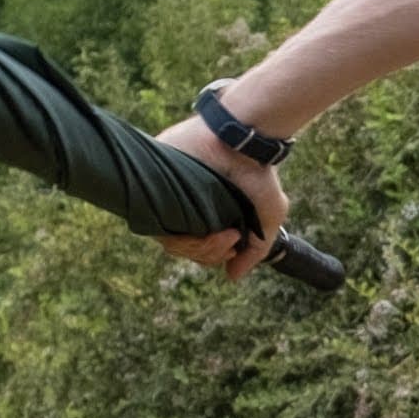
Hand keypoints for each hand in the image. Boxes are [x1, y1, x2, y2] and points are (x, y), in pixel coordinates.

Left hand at [151, 117, 285, 270]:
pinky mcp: (155, 179)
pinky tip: (199, 219)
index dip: (214, 254)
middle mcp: (184, 209)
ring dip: (196, 244)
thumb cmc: (258, 174)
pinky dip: (174, 226)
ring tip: (222, 231)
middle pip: (181, 248)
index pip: (197, 250)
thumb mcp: (267, 218)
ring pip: (166, 237)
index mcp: (205, 218)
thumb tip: (231, 277)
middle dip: (209, 251)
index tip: (235, 240)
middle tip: (231, 235)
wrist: (246, 140)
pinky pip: (151, 214)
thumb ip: (254, 250)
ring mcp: (168, 195)